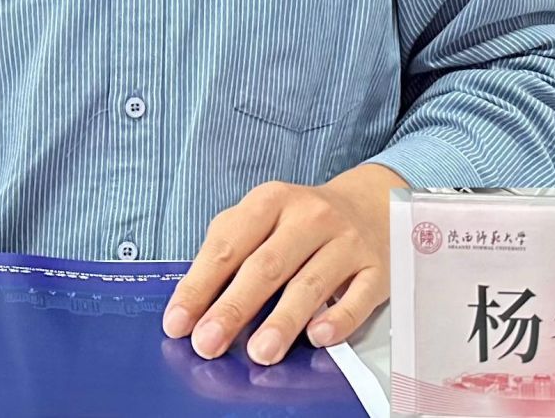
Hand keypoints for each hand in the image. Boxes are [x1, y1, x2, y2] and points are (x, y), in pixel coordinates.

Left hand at [163, 164, 405, 366]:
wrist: (371, 204)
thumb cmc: (302, 222)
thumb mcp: (262, 220)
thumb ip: (230, 253)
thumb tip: (195, 307)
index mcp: (270, 201)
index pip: (228, 245)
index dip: (199, 286)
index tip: (178, 323)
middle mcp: (310, 216)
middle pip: (266, 265)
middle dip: (233, 308)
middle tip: (208, 343)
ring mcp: (346, 241)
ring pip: (310, 284)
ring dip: (282, 320)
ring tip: (260, 352)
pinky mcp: (376, 268)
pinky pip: (357, 296)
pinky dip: (338, 319)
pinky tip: (318, 337)